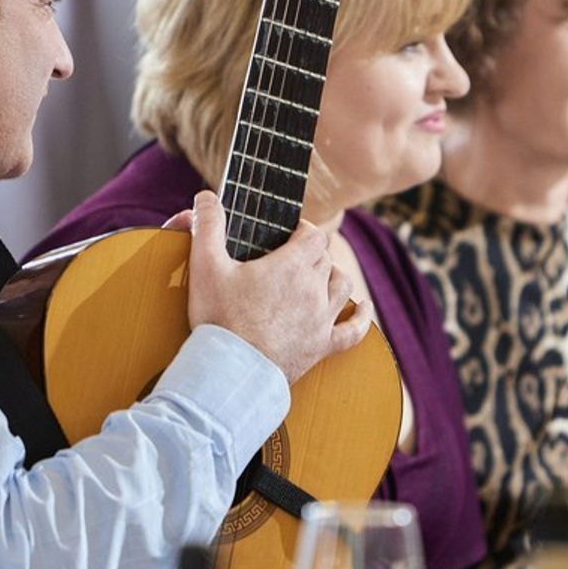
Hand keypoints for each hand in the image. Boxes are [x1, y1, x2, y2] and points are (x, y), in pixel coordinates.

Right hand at [184, 191, 371, 383]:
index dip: (304, 229)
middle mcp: (313, 290)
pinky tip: (363, 308)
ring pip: (342, 286)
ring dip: (332, 277)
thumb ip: (208, 226)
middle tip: (291, 257)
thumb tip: (206, 196)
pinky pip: (353, 331)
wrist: (229, 372)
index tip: (290, 233)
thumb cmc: (217, 319)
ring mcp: (321, 320)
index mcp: (291, 266)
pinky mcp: (322, 347)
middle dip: (311, 253)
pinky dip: (361, 317)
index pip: (313, 235)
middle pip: (325, 259)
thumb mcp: (205, 266)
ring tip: (318, 275)